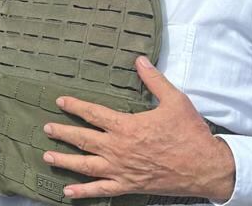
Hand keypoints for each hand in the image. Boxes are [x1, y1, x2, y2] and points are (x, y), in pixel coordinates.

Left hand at [42, 56, 235, 201]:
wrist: (205, 167)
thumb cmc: (190, 133)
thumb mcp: (175, 100)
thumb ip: (154, 80)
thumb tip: (140, 60)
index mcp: (127, 126)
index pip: (93, 114)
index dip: (75, 106)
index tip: (61, 102)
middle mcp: (118, 148)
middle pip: (83, 140)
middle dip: (62, 133)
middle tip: (46, 129)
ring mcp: (121, 169)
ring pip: (85, 165)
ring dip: (65, 161)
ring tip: (48, 156)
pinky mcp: (129, 186)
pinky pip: (101, 190)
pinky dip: (83, 192)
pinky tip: (67, 192)